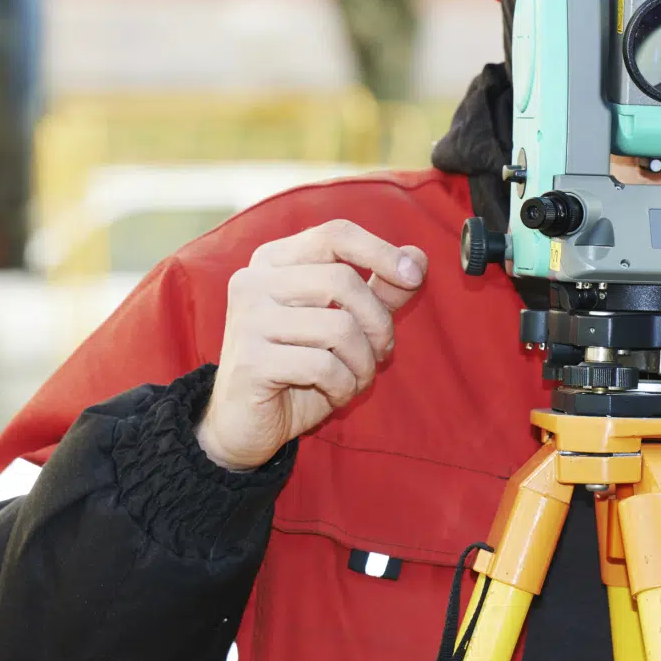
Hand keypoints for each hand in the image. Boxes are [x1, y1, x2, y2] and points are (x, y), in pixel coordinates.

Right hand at [197, 220, 428, 470]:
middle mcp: (253, 281)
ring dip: (363, 362)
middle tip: (381, 352)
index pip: (335, 235)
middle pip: (343, 280)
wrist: (244, 425)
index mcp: (272, 261)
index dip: (381, 252)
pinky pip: (324, 366)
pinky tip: (334, 394)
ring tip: (356, 378)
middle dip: (378, 323)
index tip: (414, 276)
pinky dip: (344, 385)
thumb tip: (416, 256)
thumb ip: (376, 290)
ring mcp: (248, 319)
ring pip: (339, 327)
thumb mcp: (342, 326)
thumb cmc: (296, 370)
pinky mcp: (251, 361)